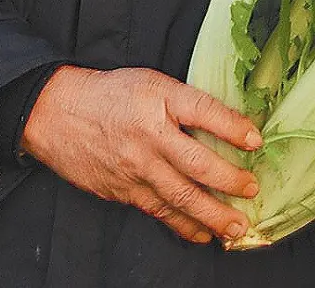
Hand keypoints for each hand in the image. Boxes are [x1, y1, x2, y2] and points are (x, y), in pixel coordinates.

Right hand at [20, 65, 260, 245]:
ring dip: (214, 215)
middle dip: (230, 181)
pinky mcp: (124, 191)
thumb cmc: (109, 94)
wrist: (58, 114)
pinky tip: (202, 234)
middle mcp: (150, 134)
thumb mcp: (149, 82)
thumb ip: (182, 101)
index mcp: (158, 98)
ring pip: (182, 197)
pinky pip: (160, 211)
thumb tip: (223, 124)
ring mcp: (136, 167)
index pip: (204, 111)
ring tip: (237, 227)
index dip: (233, 127)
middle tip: (251, 190)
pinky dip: (183, 225)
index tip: (256, 140)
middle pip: (198, 164)